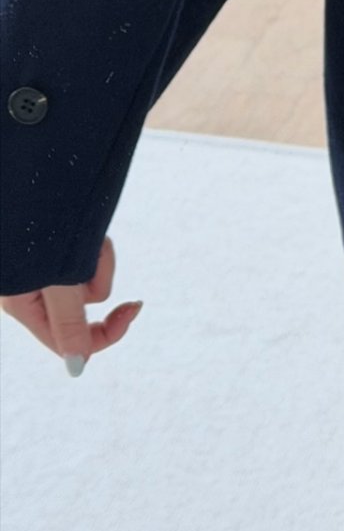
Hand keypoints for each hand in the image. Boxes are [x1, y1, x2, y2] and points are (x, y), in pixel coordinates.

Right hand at [0, 234, 142, 369]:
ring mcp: (41, 266)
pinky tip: (82, 220)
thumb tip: (77, 364)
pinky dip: (90, 239)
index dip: (105, 332)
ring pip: (88, 273)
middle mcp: (30, 289)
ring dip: (94, 252)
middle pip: (84, 302)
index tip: (134, 310)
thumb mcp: (54, 278)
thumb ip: (66, 320)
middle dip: (97, 272)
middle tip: (94, 247)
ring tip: (84, 228)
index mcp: (22, 305)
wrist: (30, 166)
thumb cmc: (33, 222)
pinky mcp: (52, 246)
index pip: (69, 340)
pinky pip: (84, 252)